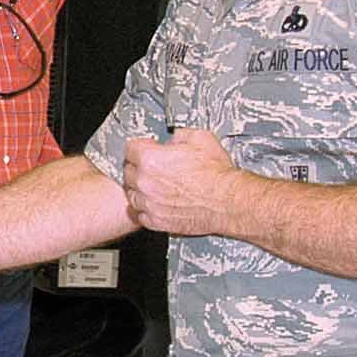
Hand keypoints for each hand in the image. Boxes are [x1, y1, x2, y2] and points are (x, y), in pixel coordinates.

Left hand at [121, 128, 246, 235]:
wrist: (228, 201)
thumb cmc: (217, 172)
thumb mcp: (200, 138)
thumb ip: (179, 135)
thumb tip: (172, 139)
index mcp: (150, 159)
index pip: (130, 148)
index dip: (141, 147)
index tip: (149, 149)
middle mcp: (145, 182)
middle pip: (128, 172)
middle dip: (139, 168)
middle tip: (154, 168)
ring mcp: (149, 203)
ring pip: (131, 194)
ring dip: (140, 189)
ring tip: (155, 187)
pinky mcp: (156, 221)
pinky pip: (140, 214)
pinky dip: (145, 209)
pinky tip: (156, 204)